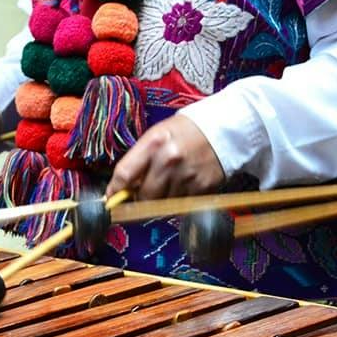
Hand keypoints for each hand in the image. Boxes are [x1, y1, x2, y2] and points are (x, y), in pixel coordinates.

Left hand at [107, 115, 223, 200]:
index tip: (111, 199)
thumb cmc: (186, 132)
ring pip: (163, 205)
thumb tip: (123, 189)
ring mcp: (187, 176)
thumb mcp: (158, 136)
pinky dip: (180, 201)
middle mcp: (169, 160)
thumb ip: (140, 160)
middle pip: (143, 197)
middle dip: (141, 200)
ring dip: (162, 202)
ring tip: (170, 184)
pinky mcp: (202, 188)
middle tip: (144, 195)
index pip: (125, 174)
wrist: (224, 130)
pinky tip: (185, 186)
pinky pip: (182, 206)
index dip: (115, 191)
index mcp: (154, 143)